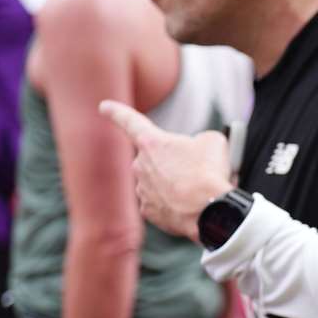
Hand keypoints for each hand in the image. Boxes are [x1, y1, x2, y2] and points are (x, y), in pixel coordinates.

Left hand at [100, 99, 232, 239]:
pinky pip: (160, 203)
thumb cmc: (209, 172)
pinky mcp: (149, 211)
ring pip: (158, 182)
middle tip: (196, 169)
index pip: (130, 121)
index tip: (104, 107)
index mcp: (152, 142)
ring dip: (174, 184)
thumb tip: (198, 149)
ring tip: (196, 190)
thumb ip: (199, 140)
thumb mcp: (213, 142)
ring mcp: (142, 189)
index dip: (117, 112)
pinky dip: (174, 203)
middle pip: (154, 158)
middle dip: (172, 162)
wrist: (210, 209)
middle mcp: (141, 165)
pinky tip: (189, 205)